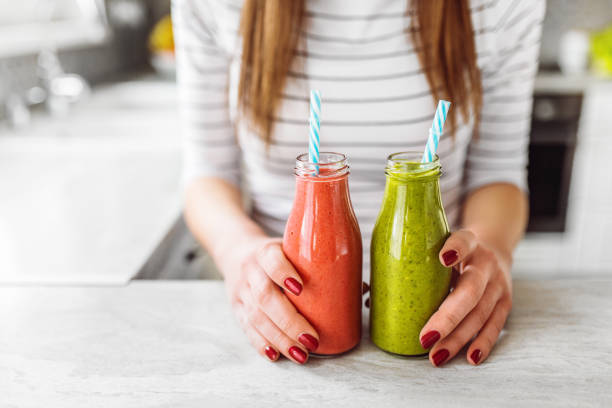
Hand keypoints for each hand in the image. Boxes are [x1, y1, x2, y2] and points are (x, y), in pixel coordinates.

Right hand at [223, 236, 318, 363]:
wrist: (236, 252)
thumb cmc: (275, 254)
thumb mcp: (291, 249)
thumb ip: (319, 265)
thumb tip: (360, 288)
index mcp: (265, 252)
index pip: (271, 260)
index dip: (283, 272)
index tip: (301, 288)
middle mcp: (251, 272)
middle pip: (265, 297)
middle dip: (289, 321)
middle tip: (311, 339)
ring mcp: (242, 292)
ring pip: (256, 317)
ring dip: (280, 339)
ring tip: (301, 354)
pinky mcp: (237, 309)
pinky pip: (247, 329)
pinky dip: (262, 344)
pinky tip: (276, 355)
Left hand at [419, 230, 512, 366]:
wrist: (494, 250)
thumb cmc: (453, 251)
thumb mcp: (439, 244)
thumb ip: (414, 261)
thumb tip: (370, 295)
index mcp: (469, 242)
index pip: (464, 241)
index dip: (455, 249)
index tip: (443, 258)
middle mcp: (486, 263)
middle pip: (470, 291)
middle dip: (447, 317)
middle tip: (424, 338)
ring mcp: (498, 284)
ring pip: (480, 314)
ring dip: (458, 338)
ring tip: (435, 355)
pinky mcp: (505, 303)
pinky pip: (494, 326)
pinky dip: (482, 343)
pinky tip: (469, 358)